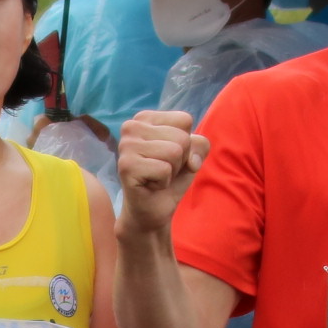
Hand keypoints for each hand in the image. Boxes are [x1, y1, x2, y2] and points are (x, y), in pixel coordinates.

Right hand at [114, 108, 206, 235]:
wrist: (152, 209)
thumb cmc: (170, 178)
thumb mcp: (191, 155)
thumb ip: (200, 144)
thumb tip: (191, 162)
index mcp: (145, 118)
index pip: (184, 120)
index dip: (186, 143)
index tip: (170, 156)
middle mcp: (131, 126)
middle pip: (181, 137)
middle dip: (180, 159)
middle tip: (162, 169)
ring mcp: (126, 145)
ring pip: (174, 151)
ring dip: (172, 171)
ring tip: (157, 176)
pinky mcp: (127, 166)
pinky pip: (164, 169)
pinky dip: (164, 182)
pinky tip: (151, 185)